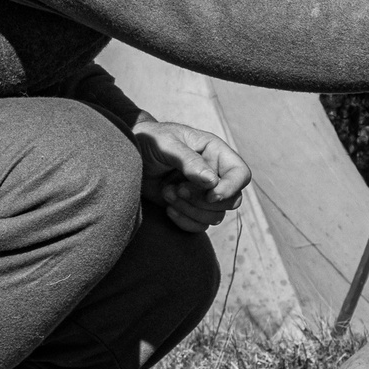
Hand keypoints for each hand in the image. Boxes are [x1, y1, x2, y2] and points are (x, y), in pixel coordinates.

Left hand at [132, 118, 250, 231]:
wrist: (127, 156)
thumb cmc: (148, 141)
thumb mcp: (166, 144)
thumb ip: (189, 160)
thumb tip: (211, 182)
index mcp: (215, 152)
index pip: (241, 174)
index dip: (231, 188)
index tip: (210, 194)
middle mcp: (215, 174)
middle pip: (233, 200)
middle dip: (204, 201)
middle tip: (177, 189)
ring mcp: (203, 193)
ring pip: (216, 216)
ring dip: (190, 210)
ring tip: (167, 193)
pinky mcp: (190, 208)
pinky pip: (199, 226)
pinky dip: (184, 221)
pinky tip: (167, 208)